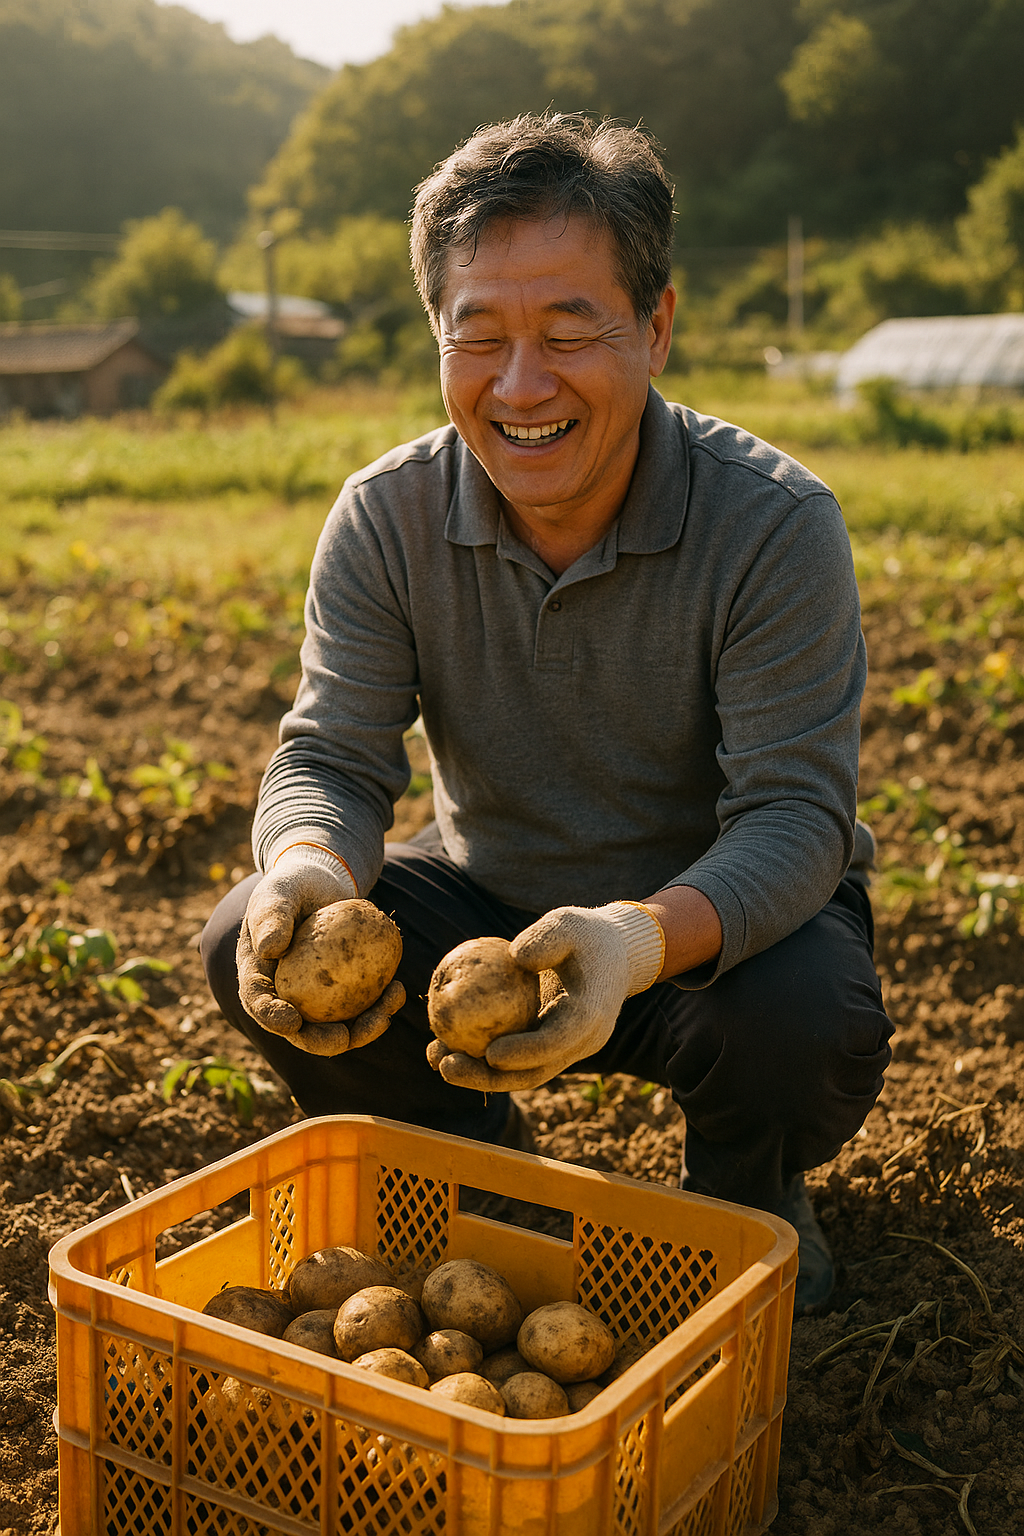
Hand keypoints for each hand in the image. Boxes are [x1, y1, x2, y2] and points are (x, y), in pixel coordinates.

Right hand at [236, 847, 405, 1056]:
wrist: (323, 883)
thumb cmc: (294, 885)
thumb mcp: (279, 892)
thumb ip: (271, 916)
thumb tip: (268, 949)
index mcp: (258, 976)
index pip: (258, 1003)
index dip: (272, 1018)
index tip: (291, 1023)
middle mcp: (285, 994)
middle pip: (298, 1030)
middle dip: (320, 1042)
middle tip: (344, 1038)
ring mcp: (316, 998)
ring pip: (336, 1027)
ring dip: (361, 1029)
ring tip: (386, 1012)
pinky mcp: (344, 992)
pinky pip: (361, 1008)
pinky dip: (380, 1006)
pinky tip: (398, 990)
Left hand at [427, 902, 663, 1091]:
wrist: (612, 955)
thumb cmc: (586, 935)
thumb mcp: (569, 923)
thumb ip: (546, 937)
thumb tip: (514, 958)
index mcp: (590, 1015)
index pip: (557, 1042)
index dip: (525, 1053)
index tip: (490, 1054)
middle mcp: (579, 1042)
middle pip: (533, 1072)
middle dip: (488, 1078)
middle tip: (446, 1067)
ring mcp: (563, 1049)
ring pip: (519, 1073)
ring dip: (477, 1074)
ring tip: (434, 1058)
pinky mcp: (547, 1046)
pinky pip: (513, 1059)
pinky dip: (480, 1059)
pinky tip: (443, 1047)